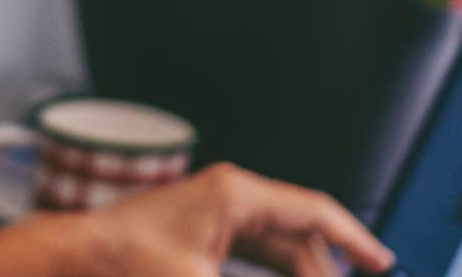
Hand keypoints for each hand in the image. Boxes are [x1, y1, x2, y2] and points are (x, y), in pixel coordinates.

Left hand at [67, 162, 394, 276]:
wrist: (79, 256)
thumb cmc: (127, 260)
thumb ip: (267, 276)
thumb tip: (309, 275)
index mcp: (237, 194)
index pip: (314, 212)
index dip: (354, 240)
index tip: (382, 262)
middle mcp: (231, 195)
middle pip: (301, 231)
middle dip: (328, 266)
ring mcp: (217, 211)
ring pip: (280, 244)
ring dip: (303, 271)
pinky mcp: (205, 231)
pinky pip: (257, 251)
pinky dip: (277, 270)